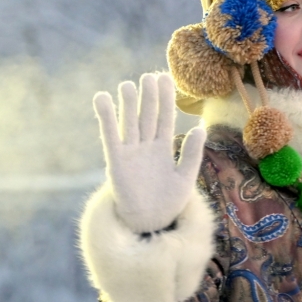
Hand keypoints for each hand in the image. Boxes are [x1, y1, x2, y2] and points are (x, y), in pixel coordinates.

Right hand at [93, 73, 205, 233]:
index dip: (165, 99)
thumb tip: (199, 128)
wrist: (150, 224)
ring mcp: (130, 152)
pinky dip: (106, 118)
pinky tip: (102, 99)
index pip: (165, 117)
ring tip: (129, 84)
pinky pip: (110, 136)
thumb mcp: (185, 177)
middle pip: (147, 116)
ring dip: (129, 104)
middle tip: (150, 76)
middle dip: (149, 97)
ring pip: (130, 122)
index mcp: (163, 148)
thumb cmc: (168, 203)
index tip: (166, 78)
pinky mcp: (116, 161)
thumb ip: (191, 153)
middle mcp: (146, 146)